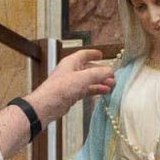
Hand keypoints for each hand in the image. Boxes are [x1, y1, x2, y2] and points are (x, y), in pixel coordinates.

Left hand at [0, 49, 114, 158]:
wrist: (47, 105)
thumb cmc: (62, 88)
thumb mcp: (83, 78)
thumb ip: (98, 74)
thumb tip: (110, 71)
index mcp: (71, 62)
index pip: (84, 55)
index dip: (93, 54)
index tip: (102, 55)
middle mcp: (71, 71)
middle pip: (88, 69)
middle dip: (101, 72)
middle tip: (113, 76)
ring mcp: (71, 84)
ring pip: (88, 81)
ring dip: (100, 82)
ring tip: (112, 85)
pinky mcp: (71, 95)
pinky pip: (86, 90)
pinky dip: (95, 90)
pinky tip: (104, 92)